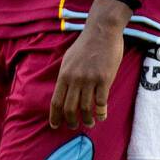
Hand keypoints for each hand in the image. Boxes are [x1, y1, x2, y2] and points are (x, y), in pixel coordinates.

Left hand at [49, 0, 130, 129]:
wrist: (101, 32)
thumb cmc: (85, 46)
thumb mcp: (68, 59)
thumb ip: (66, 75)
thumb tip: (63, 91)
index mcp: (64, 74)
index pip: (56, 100)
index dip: (55, 115)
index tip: (55, 125)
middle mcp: (74, 79)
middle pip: (69, 107)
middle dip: (71, 121)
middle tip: (74, 127)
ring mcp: (89, 79)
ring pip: (86, 107)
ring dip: (87, 119)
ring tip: (90, 123)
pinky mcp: (104, 79)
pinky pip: (101, 101)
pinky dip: (101, 112)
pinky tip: (102, 116)